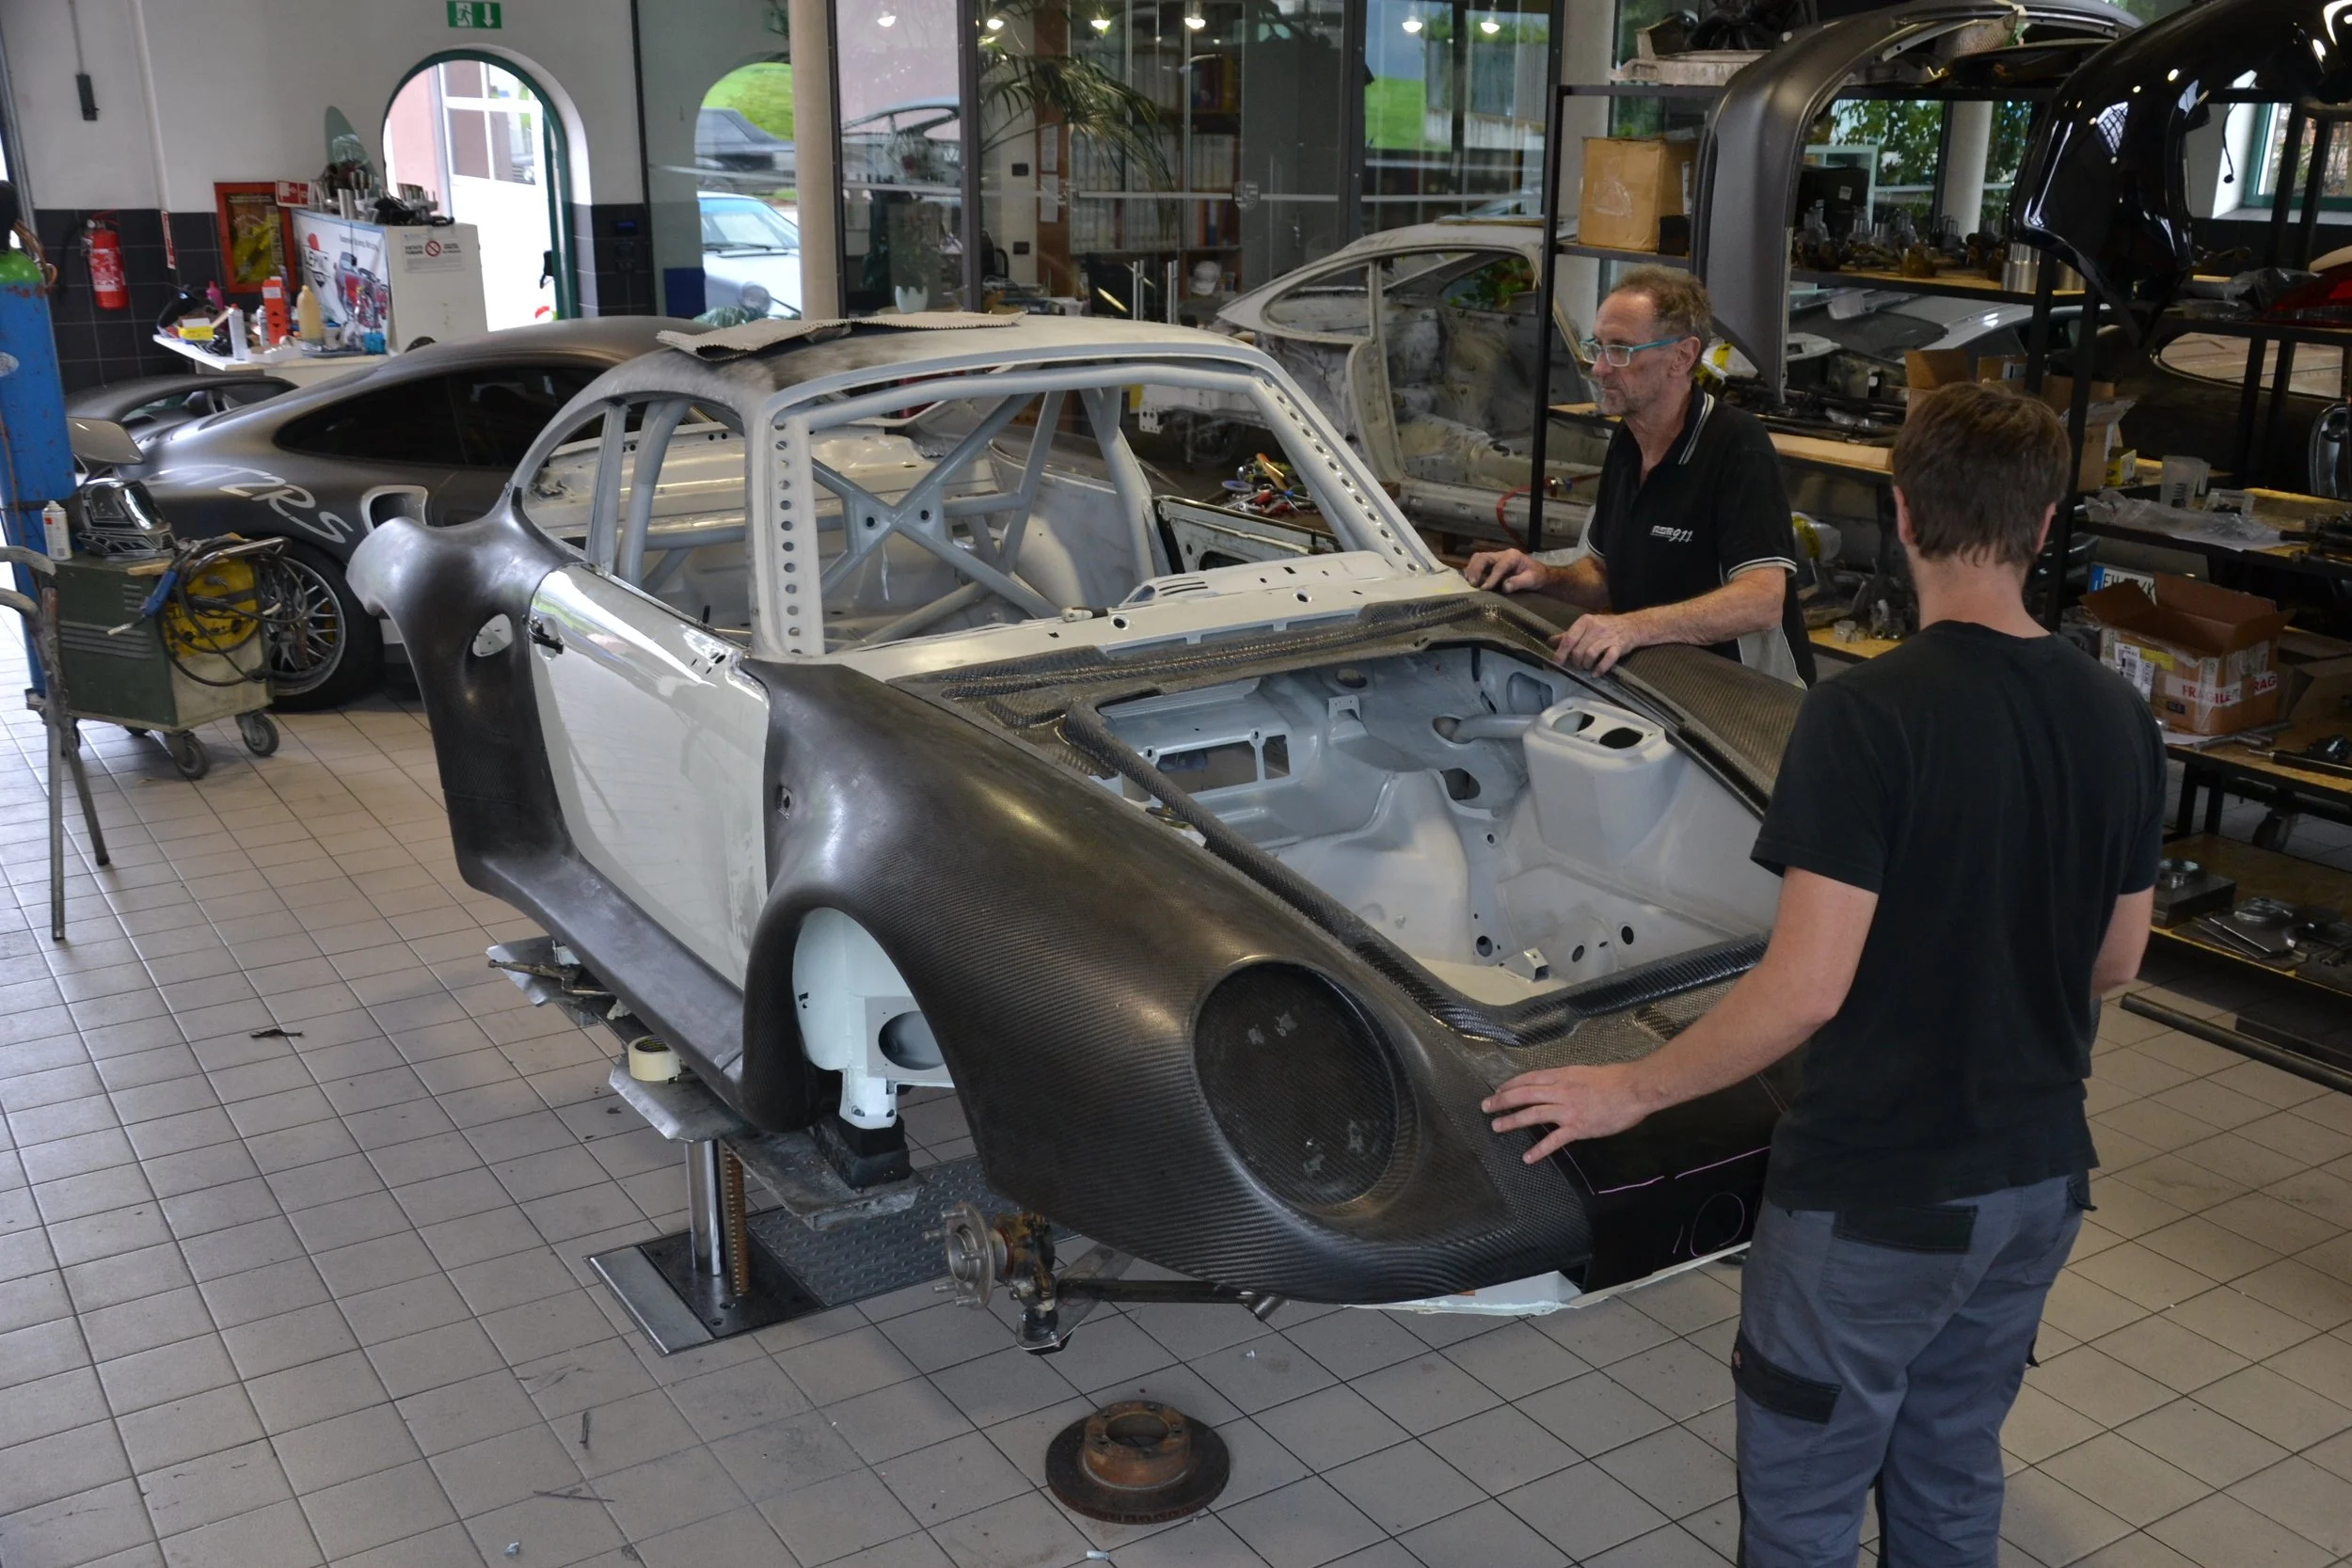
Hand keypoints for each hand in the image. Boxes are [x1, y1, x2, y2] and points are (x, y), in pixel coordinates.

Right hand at [1463, 548, 1549, 593]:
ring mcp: (1495, 558)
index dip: (1491, 577)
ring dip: (1471, 570)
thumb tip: (1504, 587)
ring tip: (1470, 583)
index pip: (1499, 566)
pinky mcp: (1491, 564)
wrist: (1538, 573)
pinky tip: (1470, 581)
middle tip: (1473, 584)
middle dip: (1476, 569)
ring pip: (1478, 558)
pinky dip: (1472, 571)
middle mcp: (1502, 555)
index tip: (1484, 588)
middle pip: (1483, 557)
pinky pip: (1477, 563)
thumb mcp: (1531, 579)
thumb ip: (1518, 582)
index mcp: (1513, 556)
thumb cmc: (1536, 576)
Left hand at [1482, 1064, 1653, 1162]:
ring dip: (1512, 1121)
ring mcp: (1567, 1109)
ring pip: (1532, 1114)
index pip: (1529, 1078)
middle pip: (1524, 1094)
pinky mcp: (1577, 1127)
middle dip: (1502, 1101)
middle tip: (1485, 1107)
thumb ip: (1568, 1079)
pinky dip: (1539, 1149)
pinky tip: (1528, 1157)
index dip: (1511, 1085)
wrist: (1633, 1089)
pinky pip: (1554, 1140)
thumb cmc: (1615, 1079)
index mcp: (1562, 1075)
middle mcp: (1560, 1090)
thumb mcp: (1585, 1072)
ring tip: (1497, 1127)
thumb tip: (1558, 1084)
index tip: (1498, 1090)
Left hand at [1555, 612, 1647, 674]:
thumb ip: (1568, 635)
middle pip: (1578, 649)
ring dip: (1586, 665)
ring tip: (1586, 667)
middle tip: (1577, 665)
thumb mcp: (1586, 627)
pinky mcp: (1619, 646)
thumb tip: (1550, 641)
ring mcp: (1608, 637)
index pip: (1568, 639)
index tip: (1555, 664)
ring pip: (1590, 654)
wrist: (1631, 625)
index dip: (1560, 654)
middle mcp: (1595, 627)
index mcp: (1585, 622)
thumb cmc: (1605, 627)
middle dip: (1575, 662)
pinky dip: (1600, 669)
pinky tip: (1596, 673)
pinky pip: (1608, 659)